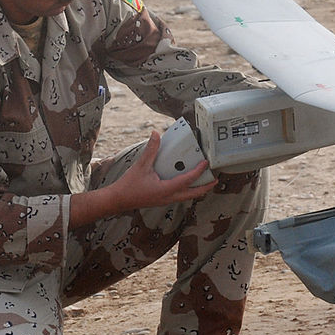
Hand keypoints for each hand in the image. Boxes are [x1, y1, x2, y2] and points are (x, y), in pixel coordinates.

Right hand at [69, 131, 216, 228]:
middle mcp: (169, 198)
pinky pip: (179, 196)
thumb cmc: (129, 185)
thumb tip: (155, 134)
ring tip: (204, 181)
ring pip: (187, 196)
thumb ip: (150, 149)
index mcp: (166, 190)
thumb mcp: (141, 165)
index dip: (199, 172)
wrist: (118, 200)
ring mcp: (166, 201)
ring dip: (197, 189)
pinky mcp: (162, 201)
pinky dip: (186, 190)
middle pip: (193, 194)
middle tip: (215, 180)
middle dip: (206, 187)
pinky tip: (185, 182)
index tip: (206, 164)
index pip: (187, 180)